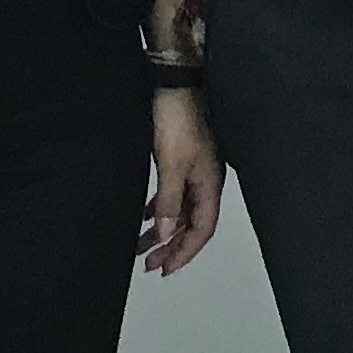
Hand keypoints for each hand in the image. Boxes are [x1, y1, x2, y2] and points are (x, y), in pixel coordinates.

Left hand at [140, 91, 223, 276]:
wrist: (176, 84)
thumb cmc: (179, 118)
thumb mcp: (171, 164)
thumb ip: (170, 201)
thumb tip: (168, 233)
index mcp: (210, 185)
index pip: (202, 230)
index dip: (185, 252)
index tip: (166, 269)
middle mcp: (206, 182)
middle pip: (192, 224)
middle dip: (172, 247)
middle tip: (151, 265)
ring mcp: (195, 171)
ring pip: (181, 211)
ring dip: (163, 230)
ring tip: (142, 246)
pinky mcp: (183, 160)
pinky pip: (174, 195)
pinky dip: (160, 209)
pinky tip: (145, 216)